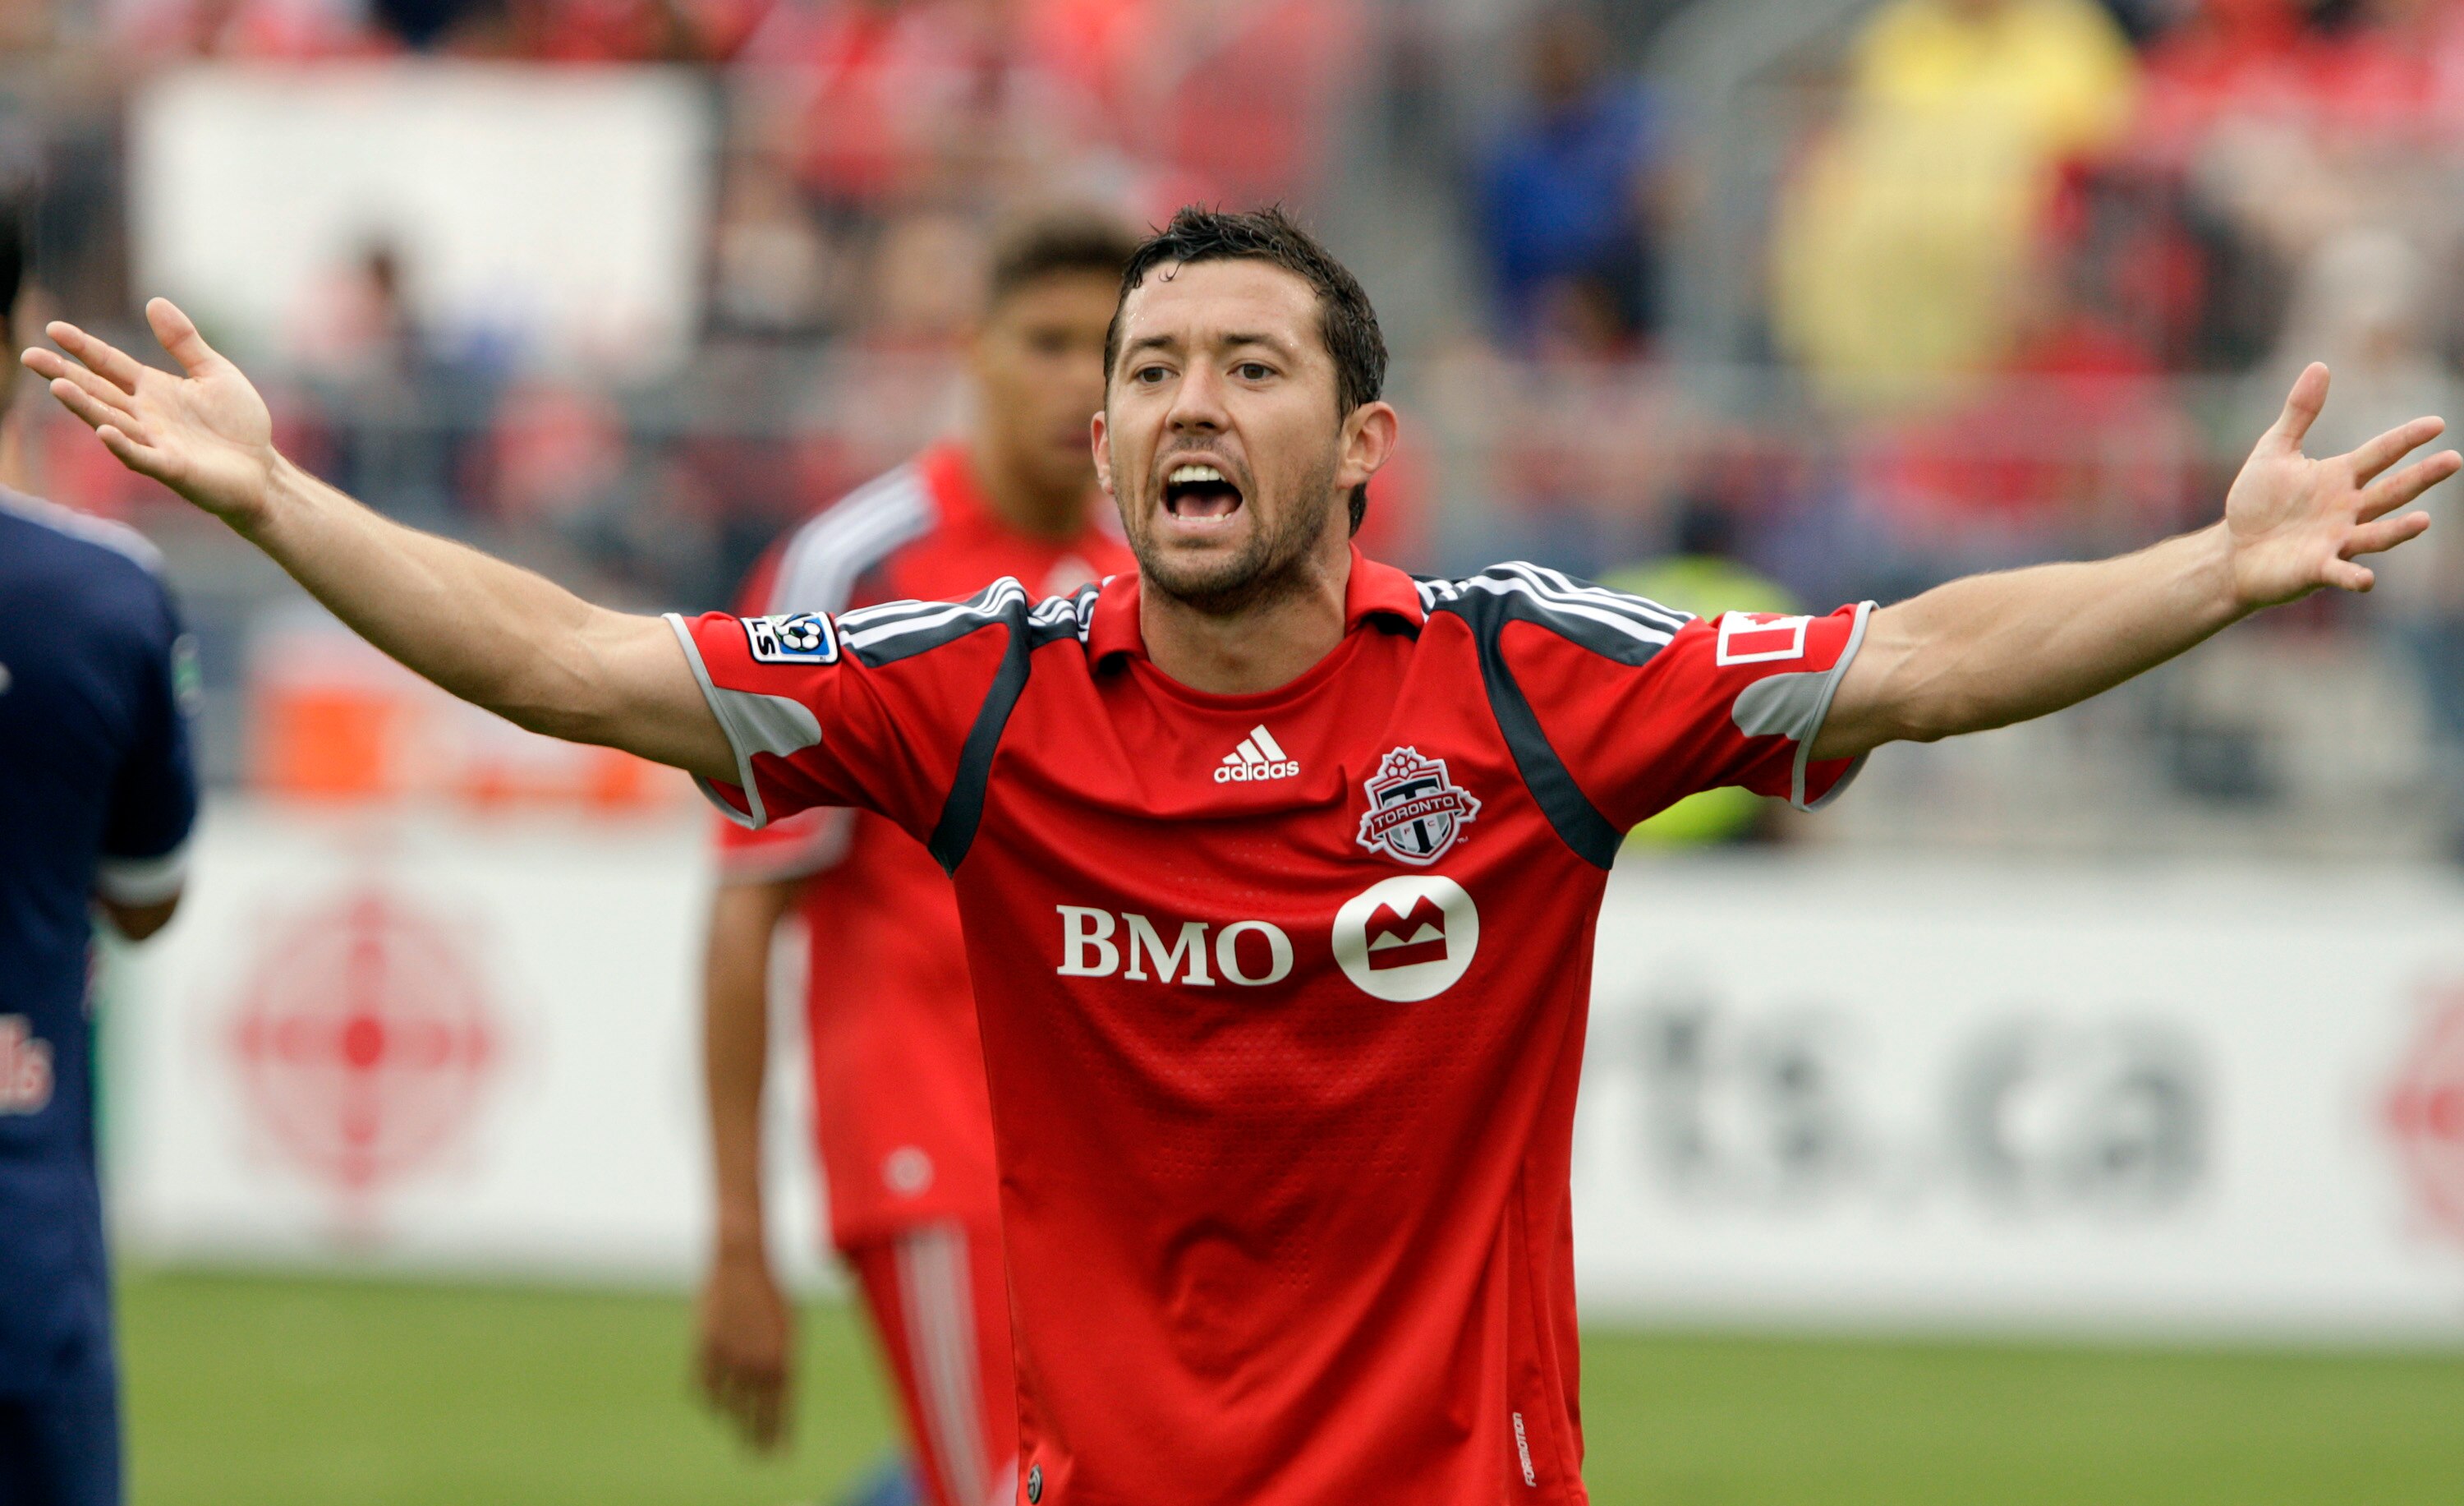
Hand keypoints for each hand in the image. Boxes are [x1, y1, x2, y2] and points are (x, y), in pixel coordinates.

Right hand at [22, 299, 278, 526]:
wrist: (263, 469)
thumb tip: (153, 301)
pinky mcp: (172, 467)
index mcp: (152, 389)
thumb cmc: (238, 424)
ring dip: (85, 407)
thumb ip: (184, 341)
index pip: (109, 364)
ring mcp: (155, 442)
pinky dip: (123, 446)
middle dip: (64, 375)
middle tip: (29, 356)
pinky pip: (142, 457)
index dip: (82, 347)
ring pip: (111, 421)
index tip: (53, 329)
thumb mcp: (214, 373)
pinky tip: (105, 431)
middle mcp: (144, 415)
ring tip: (57, 387)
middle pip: (97, 391)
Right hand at [694, 1245, 794, 1451]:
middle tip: (754, 1453)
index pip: (781, 1413)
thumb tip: (780, 1398)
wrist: (742, 1264)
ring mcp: (729, 1359)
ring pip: (726, 1406)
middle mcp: (757, 1365)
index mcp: (784, 1360)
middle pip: (752, 1418)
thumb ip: (785, 1365)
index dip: (779, 1436)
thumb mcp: (791, 1330)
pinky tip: (716, 1403)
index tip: (778, 1455)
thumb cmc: (772, 1295)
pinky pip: (704, 1388)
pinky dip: (710, 1398)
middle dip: (754, 1438)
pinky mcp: (704, 1350)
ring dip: (732, 1417)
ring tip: (736, 1425)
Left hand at [2225, 362, 2459, 608]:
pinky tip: (2367, 580)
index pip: (2381, 454)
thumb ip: (2299, 413)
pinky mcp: (2317, 568)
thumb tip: (2321, 365)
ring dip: (2399, 530)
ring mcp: (2337, 540)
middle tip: (2453, 460)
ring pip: (2377, 534)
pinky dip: (2354, 575)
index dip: (2406, 439)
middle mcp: (2348, 509)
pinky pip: (2341, 572)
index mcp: (2340, 478)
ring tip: (2423, 521)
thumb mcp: (2274, 451)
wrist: (2234, 551)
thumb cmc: (2257, 503)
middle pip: (2392, 492)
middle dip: (2421, 477)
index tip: (2437, 424)